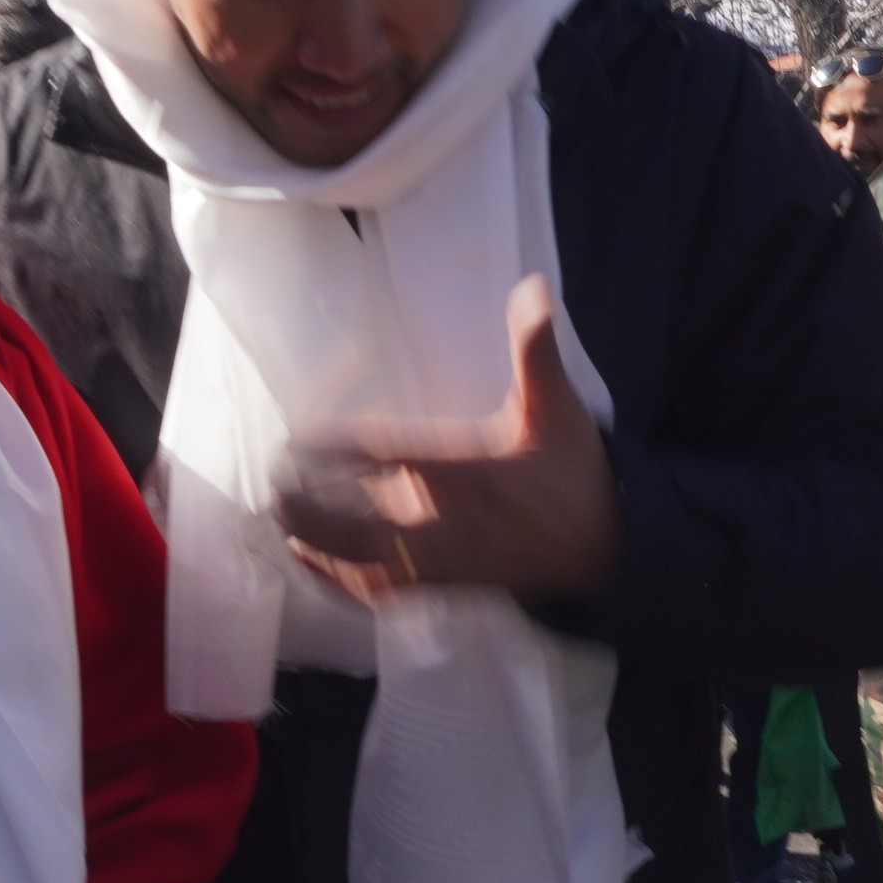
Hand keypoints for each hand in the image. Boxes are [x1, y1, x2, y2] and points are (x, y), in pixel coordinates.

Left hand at [277, 276, 618, 601]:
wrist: (607, 550)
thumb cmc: (573, 475)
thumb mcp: (557, 409)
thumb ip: (537, 350)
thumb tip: (536, 288)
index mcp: (463, 471)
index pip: (385, 455)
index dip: (337, 448)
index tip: (301, 436)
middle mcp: (444, 521)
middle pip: (358, 525)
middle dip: (310, 508)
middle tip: (275, 484)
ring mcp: (440, 561)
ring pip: (362, 563)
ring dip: (318, 545)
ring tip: (281, 521)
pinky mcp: (441, 587)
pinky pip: (380, 593)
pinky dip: (339, 581)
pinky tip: (310, 561)